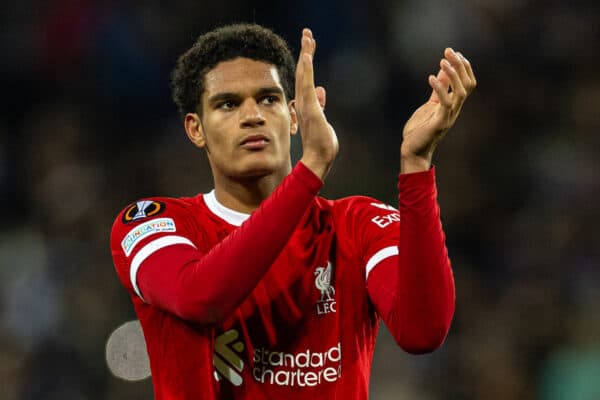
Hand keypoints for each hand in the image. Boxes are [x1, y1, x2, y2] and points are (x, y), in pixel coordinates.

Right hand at [296, 28, 338, 180]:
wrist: (318, 158)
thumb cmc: (321, 144)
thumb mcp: (323, 120)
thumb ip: (320, 104)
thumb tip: (321, 91)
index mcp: (307, 103)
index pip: (306, 77)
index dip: (306, 61)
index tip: (309, 45)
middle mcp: (303, 101)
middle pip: (303, 71)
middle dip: (305, 51)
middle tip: (307, 33)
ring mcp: (306, 104)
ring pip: (303, 74)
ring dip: (305, 54)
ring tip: (307, 36)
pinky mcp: (311, 108)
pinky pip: (306, 85)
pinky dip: (306, 69)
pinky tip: (307, 55)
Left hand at [401, 48, 476, 172]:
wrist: (412, 150)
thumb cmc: (420, 128)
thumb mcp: (430, 103)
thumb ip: (439, 89)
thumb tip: (443, 69)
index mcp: (454, 104)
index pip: (468, 82)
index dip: (464, 66)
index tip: (454, 52)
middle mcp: (455, 109)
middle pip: (468, 84)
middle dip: (460, 65)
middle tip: (449, 51)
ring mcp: (448, 116)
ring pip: (460, 92)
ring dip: (453, 74)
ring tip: (442, 60)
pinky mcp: (439, 123)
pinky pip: (445, 103)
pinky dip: (440, 88)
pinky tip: (430, 77)